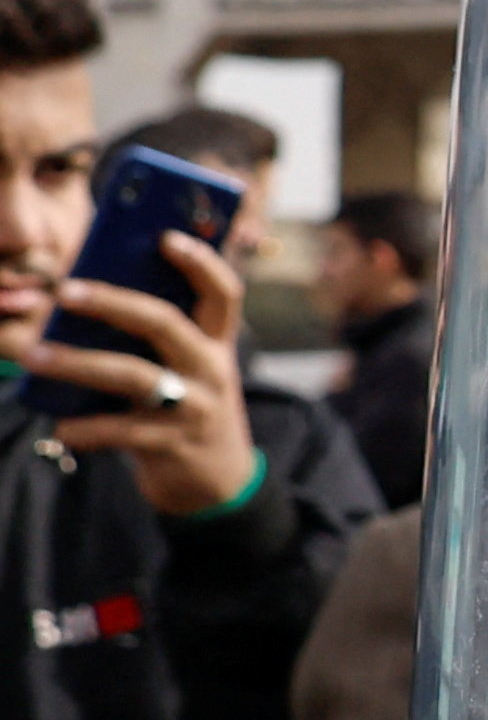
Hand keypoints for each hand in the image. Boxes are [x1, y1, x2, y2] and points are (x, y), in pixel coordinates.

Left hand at [23, 232, 261, 516]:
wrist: (219, 483)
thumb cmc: (186, 410)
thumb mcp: (187, 370)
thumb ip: (154, 340)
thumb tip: (83, 304)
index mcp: (216, 344)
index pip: (223, 293)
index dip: (200, 262)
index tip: (165, 237)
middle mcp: (211, 370)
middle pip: (166, 323)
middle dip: (114, 303)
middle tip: (65, 291)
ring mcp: (195, 408)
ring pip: (134, 376)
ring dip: (78, 363)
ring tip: (33, 356)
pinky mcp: (172, 445)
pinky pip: (120, 431)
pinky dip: (84, 428)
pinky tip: (59, 427)